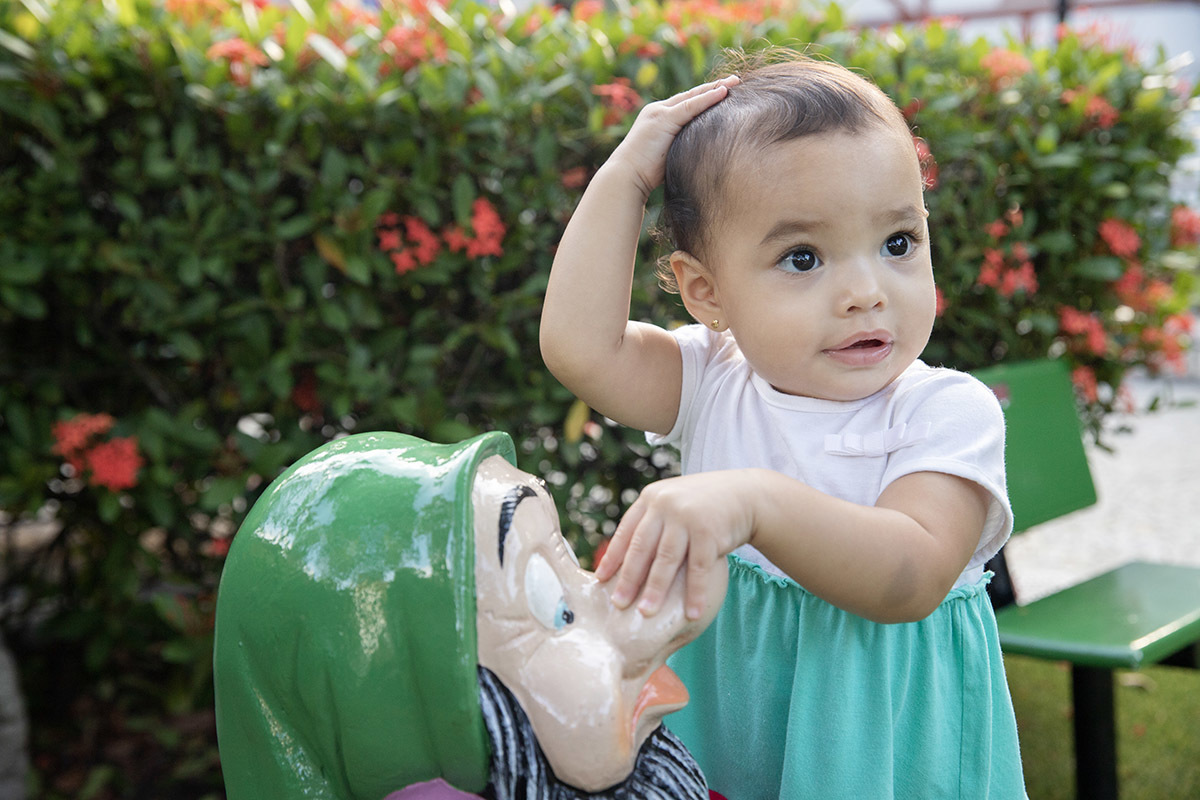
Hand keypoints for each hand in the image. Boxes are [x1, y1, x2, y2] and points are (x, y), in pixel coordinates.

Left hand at [594, 471, 754, 619]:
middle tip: (618, 603)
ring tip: (646, 612)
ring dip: (656, 589)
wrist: (744, 494)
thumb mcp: (672, 502)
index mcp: (651, 498)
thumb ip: (652, 522)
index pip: (626, 531)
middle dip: (629, 578)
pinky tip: (691, 613)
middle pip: (642, 548)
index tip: (600, 580)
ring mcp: (687, 517)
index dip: (612, 557)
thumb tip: (625, 560)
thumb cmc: (703, 505)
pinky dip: (695, 593)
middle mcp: (665, 505)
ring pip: (666, 560)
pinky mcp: (709, 532)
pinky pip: (698, 569)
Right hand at [607, 76, 739, 199]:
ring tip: (735, 82)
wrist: (625, 177)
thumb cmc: (644, 175)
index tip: (724, 92)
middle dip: (713, 87)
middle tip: (735, 80)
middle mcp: (658, 111)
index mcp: (658, 119)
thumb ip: (680, 149)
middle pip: (691, 96)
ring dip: (715, 88)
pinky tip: (724, 92)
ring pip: (692, 97)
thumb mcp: (666, 158)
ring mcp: (660, 113)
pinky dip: (708, 98)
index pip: (686, 104)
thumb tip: (699, 157)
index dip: (705, 97)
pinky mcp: (663, 119)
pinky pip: (691, 106)